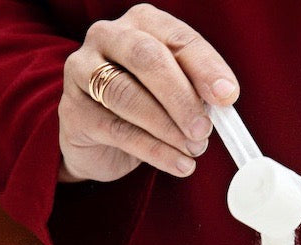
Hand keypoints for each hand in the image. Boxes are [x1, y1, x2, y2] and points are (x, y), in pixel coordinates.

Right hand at [58, 3, 238, 181]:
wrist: (95, 142)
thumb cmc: (142, 110)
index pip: (178, 39)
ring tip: (194, 150)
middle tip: (204, 130)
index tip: (227, 97)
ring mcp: (83, 70)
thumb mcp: (173, 95)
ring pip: (128, 96)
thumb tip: (224, 104)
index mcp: (142, 24)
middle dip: (182, 98)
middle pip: (148, 60)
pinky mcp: (73, 111)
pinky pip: (118, 130)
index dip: (206, 67)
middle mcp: (108, 37)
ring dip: (167, 128)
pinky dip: (153, 150)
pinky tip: (177, 164)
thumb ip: (196, 94)